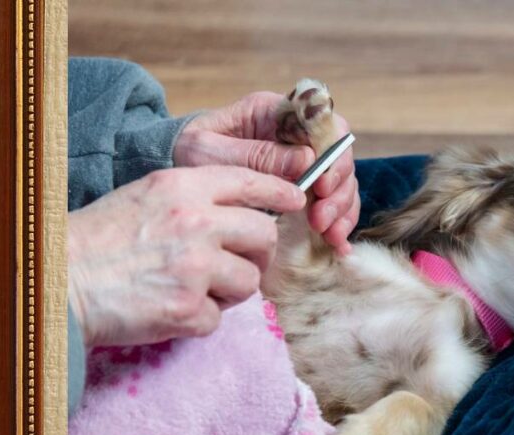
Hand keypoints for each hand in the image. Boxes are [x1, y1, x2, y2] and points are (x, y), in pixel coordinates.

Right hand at [68, 166, 305, 347]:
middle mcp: (196, 222)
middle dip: (257, 253)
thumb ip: (195, 199)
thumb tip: (244, 211)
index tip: (296, 199)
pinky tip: (170, 309)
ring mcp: (196, 267)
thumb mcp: (146, 196)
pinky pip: (221, 317)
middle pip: (265, 236)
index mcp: (183, 187)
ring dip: (230, 290)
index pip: (251, 182)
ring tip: (192, 288)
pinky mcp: (189, 309)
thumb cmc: (98, 240)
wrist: (57, 283)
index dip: (280, 191)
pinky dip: (201, 319)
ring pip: (250, 281)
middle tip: (235, 262)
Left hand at [174, 92, 359, 253]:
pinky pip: (332, 201)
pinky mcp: (302, 187)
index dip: (332, 153)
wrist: (171, 170)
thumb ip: (255, 155)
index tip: (322, 185)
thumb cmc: (185, 152)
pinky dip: (339, 221)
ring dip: (341, 208)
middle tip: (320, 219)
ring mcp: (302, 161)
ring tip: (327, 234)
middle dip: (338, 188)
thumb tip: (306, 160)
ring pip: (341, 180)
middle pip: (339, 154)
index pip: (324, 121)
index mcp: (275, 112)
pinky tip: (337, 243)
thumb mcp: (209, 151)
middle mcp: (295, 134)